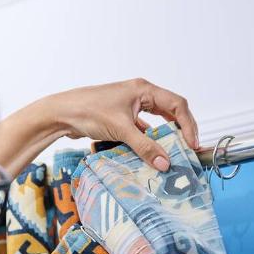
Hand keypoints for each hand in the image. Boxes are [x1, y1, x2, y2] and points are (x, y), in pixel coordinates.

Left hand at [50, 78, 199, 171]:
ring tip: (173, 151)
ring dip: (165, 135)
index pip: (177, 104)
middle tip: (188, 148)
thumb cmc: (88, 112)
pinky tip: (150, 151)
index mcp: (143, 89)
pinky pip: (143, 128)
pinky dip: (149, 139)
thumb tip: (165, 163)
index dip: (188, 124)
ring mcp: (130, 105)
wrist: (61, 113)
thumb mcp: (121, 130)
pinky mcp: (121, 117)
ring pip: (157, 120)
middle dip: (181, 129)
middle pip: (170, 111)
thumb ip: (145, 147)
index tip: (192, 144)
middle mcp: (139, 94)